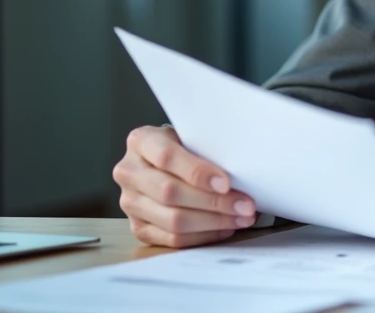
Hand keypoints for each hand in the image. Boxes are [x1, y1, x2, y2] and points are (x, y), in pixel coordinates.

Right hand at [113, 125, 256, 247]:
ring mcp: (130, 203)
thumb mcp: (193, 135)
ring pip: (173, 220)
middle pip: (170, 193)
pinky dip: (203, 236)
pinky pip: (172, 239)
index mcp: (141, 141)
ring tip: (242, 217)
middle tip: (245, 205)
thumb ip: (207, 148)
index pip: (166, 157)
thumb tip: (241, 172)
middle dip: (214, 202)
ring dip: (213, 222)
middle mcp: (129, 172)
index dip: (197, 172)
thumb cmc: (186, 146)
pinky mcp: (138, 227)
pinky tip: (225, 228)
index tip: (226, 183)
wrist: (164, 161)